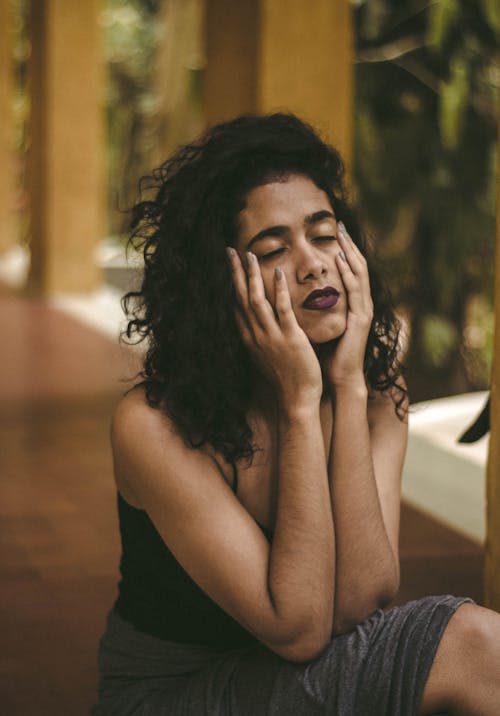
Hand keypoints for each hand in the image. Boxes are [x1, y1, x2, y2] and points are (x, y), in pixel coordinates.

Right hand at [227, 248, 322, 408]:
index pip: (236, 306)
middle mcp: (255, 335)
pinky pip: (282, 310)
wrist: (296, 399)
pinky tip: (278, 273)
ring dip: (252, 276)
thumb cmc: (285, 379)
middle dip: (235, 273)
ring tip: (249, 255)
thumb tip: (259, 327)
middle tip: (230, 251)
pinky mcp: (289, 338)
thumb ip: (262, 339)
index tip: (230, 266)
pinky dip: (278, 290)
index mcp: (249, 339)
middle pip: (241, 298)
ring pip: (256, 300)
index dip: (232, 285)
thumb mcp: (267, 357)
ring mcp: (271, 336)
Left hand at [323, 222, 372, 389]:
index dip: (343, 250)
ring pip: (359, 273)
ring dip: (350, 251)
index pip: (349, 270)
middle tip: (340, 223)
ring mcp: (363, 310)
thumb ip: (314, 306)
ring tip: (342, 233)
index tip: (333, 230)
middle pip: (357, 266)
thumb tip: (295, 291)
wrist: (337, 377)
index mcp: (350, 304)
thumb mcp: (320, 323)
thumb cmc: (326, 353)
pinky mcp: (360, 319)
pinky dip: (349, 273)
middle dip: (349, 244)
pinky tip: (341, 258)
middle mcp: (360, 303)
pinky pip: (355, 290)